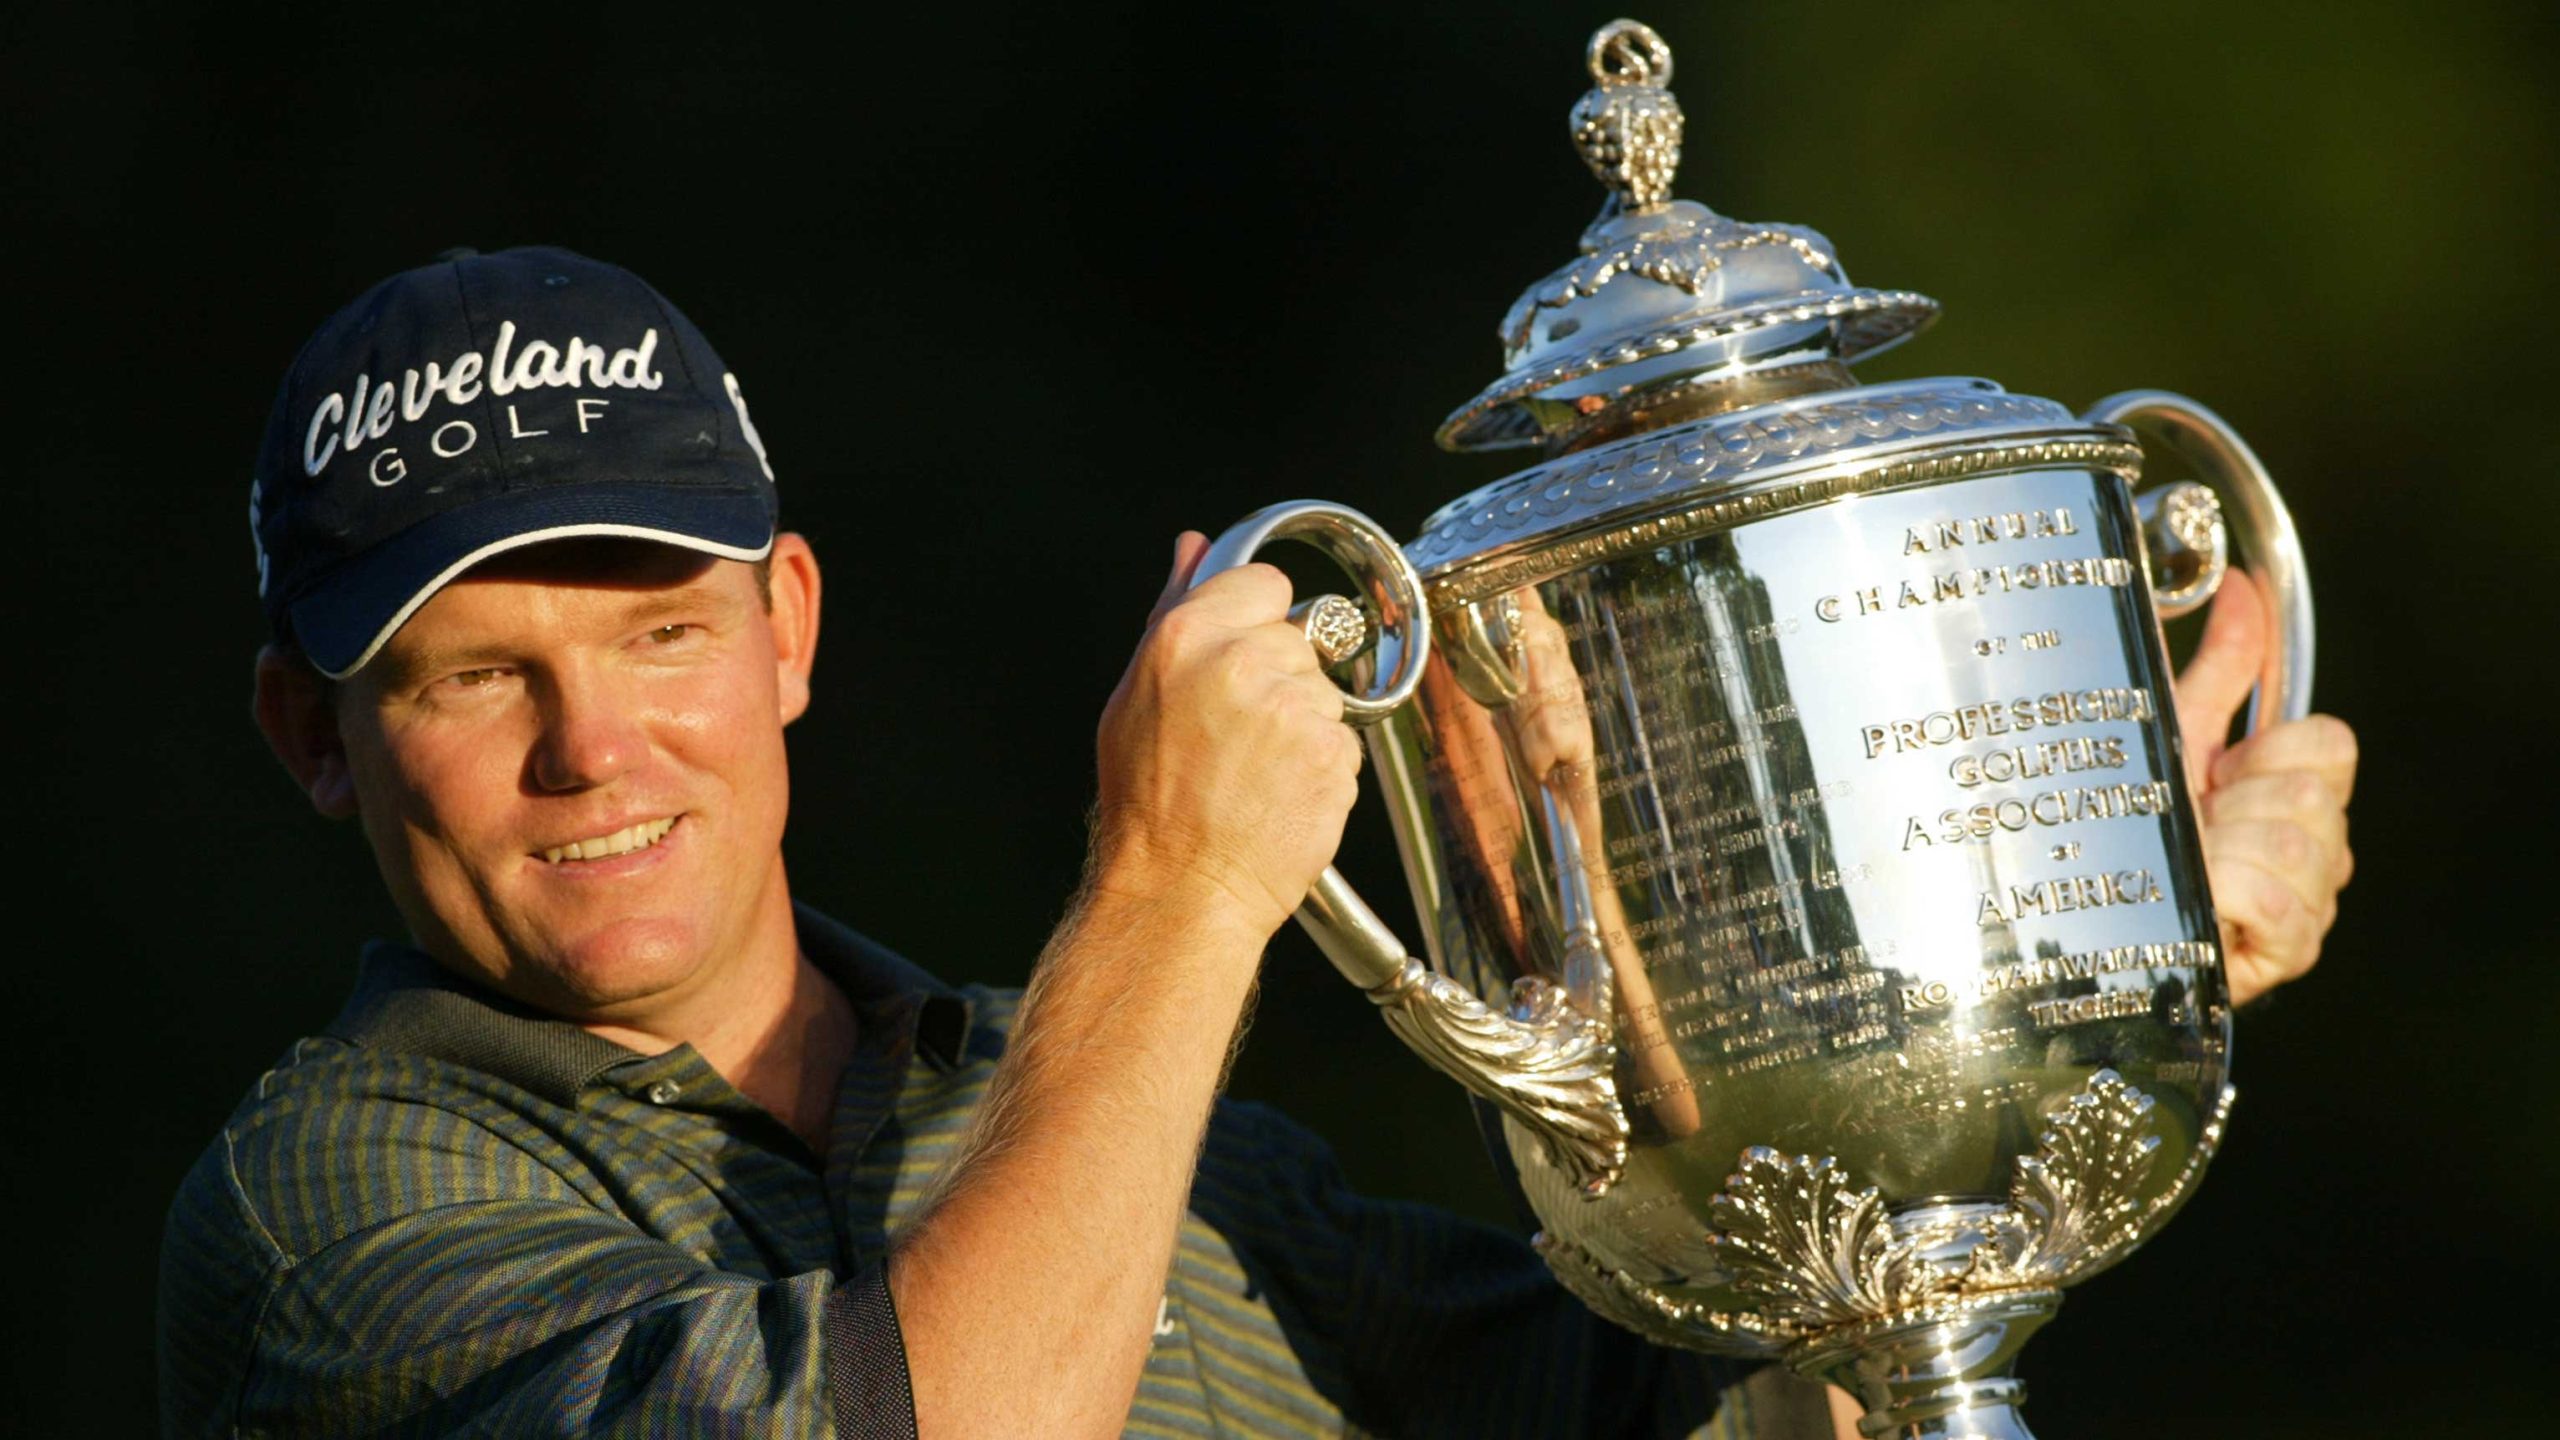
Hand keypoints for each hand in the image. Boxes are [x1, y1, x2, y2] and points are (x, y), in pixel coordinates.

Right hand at [1090, 533, 1363, 939]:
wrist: (1183, 889)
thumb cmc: (1149, 803)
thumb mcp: (1137, 694)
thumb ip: (1174, 611)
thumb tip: (1193, 547)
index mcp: (1188, 637)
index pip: (1265, 583)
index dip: (1259, 620)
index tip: (1245, 653)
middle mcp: (1243, 663)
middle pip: (1300, 638)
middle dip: (1281, 676)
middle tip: (1241, 733)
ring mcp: (1294, 708)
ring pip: (1326, 692)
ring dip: (1304, 724)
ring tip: (1257, 770)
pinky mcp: (1333, 752)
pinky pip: (1344, 740)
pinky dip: (1322, 765)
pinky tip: (1281, 792)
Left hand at [2171, 571, 2357, 1005]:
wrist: (2089, 915)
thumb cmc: (2129, 826)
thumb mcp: (2172, 736)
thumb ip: (2220, 668)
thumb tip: (2242, 589)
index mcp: (2298, 792)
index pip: (2330, 743)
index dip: (2265, 751)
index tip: (2219, 772)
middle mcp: (2317, 847)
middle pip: (2309, 795)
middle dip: (2233, 806)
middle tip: (2192, 827)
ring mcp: (2309, 904)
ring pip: (2292, 848)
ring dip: (2219, 855)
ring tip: (2188, 870)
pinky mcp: (2289, 952)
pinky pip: (2274, 904)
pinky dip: (2223, 899)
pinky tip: (2199, 905)